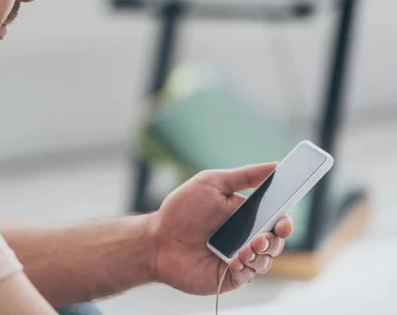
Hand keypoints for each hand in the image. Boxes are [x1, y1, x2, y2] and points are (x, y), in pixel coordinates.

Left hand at [149, 163, 292, 295]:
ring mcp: (239, 258)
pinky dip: (245, 268)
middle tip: (263, 236)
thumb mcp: (212, 183)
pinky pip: (247, 275)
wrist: (158, 238)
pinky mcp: (229, 277)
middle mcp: (246, 237)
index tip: (285, 221)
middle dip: (275, 240)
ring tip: (247, 248)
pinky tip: (234, 260)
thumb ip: (244, 176)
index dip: (285, 221)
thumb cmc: (182, 209)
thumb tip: (276, 166)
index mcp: (247, 215)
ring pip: (265, 260)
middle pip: (275, 242)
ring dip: (261, 254)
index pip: (276, 219)